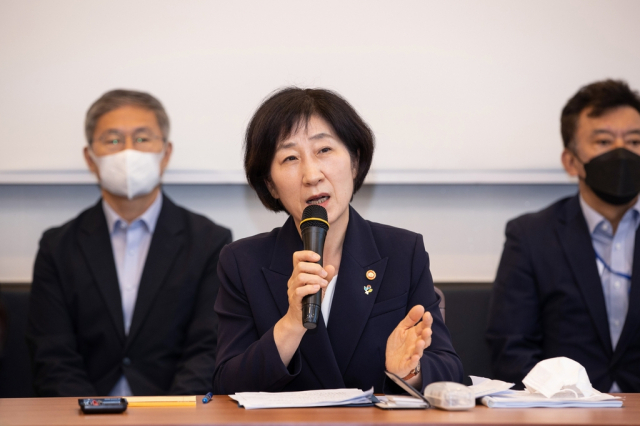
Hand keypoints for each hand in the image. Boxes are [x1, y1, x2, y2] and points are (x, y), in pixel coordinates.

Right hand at [274, 250, 335, 365]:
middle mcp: (293, 280)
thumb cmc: (310, 301)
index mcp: (298, 274)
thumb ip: (325, 277)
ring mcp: (292, 289)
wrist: (300, 320)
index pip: (297, 257)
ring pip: (301, 277)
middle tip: (324, 276)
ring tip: (323, 284)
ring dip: (315, 279)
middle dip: (315, 268)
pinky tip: (317, 289)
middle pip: (300, 266)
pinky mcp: (294, 300)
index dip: (307, 254)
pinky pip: (299, 291)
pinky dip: (310, 288)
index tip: (318, 257)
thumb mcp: (319, 287)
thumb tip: (331, 267)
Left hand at [385, 305, 432, 377]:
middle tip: (427, 330)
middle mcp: (416, 344)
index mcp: (416, 335)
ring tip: (420, 342)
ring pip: (419, 351)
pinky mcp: (407, 364)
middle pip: (424, 340)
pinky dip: (414, 361)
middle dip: (426, 335)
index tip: (427, 314)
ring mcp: (412, 355)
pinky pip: (412, 363)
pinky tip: (415, 357)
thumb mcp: (402, 328)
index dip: (427, 322)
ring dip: (420, 347)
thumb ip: (411, 319)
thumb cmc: (399, 344)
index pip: (424, 327)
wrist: (391, 361)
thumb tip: (420, 306)